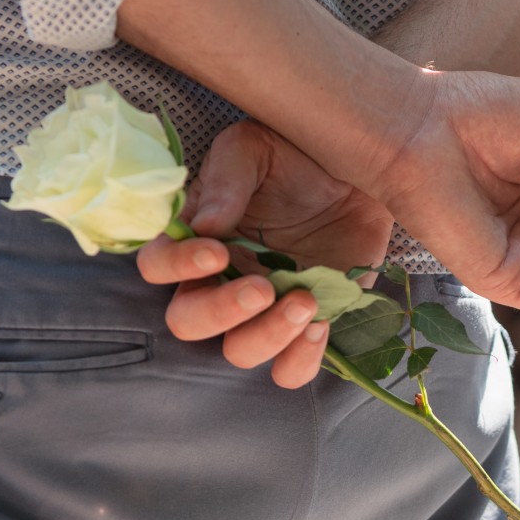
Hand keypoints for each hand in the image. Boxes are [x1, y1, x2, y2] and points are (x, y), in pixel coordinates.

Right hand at [137, 121, 393, 388]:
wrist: (362, 176)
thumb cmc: (296, 159)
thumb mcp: (255, 150)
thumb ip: (227, 179)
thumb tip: (206, 224)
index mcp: (197, 239)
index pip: (157, 267)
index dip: (177, 268)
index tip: (217, 253)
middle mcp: (220, 282)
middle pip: (189, 323)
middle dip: (221, 312)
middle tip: (261, 288)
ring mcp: (263, 311)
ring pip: (240, 352)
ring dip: (266, 337)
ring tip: (304, 301)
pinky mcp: (305, 327)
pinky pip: (290, 369)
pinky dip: (299, 360)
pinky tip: (320, 326)